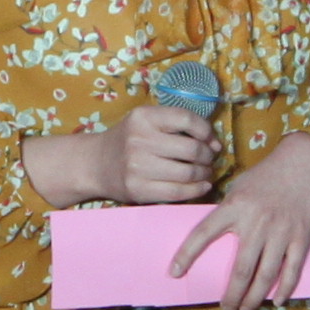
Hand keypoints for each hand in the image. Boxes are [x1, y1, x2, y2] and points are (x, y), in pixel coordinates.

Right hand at [22, 107, 217, 206]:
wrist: (95, 164)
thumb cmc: (128, 140)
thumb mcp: (146, 121)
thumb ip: (176, 125)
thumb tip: (214, 143)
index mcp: (144, 117)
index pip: (187, 119)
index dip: (207, 131)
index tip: (212, 141)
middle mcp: (139, 140)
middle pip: (191, 149)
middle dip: (208, 156)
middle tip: (209, 159)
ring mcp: (138, 167)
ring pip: (187, 172)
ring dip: (204, 173)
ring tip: (205, 172)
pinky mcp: (139, 190)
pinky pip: (177, 192)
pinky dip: (196, 190)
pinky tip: (201, 186)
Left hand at [174, 135, 309, 309]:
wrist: (302, 163)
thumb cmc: (264, 177)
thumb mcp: (238, 189)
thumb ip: (226, 213)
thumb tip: (212, 241)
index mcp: (234, 207)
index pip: (203, 233)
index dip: (186, 254)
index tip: (174, 272)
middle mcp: (256, 222)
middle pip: (240, 269)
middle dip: (231, 295)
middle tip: (225, 309)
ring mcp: (280, 232)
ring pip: (265, 275)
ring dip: (254, 298)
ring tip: (245, 309)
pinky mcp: (301, 237)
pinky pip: (292, 270)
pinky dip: (284, 289)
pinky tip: (277, 301)